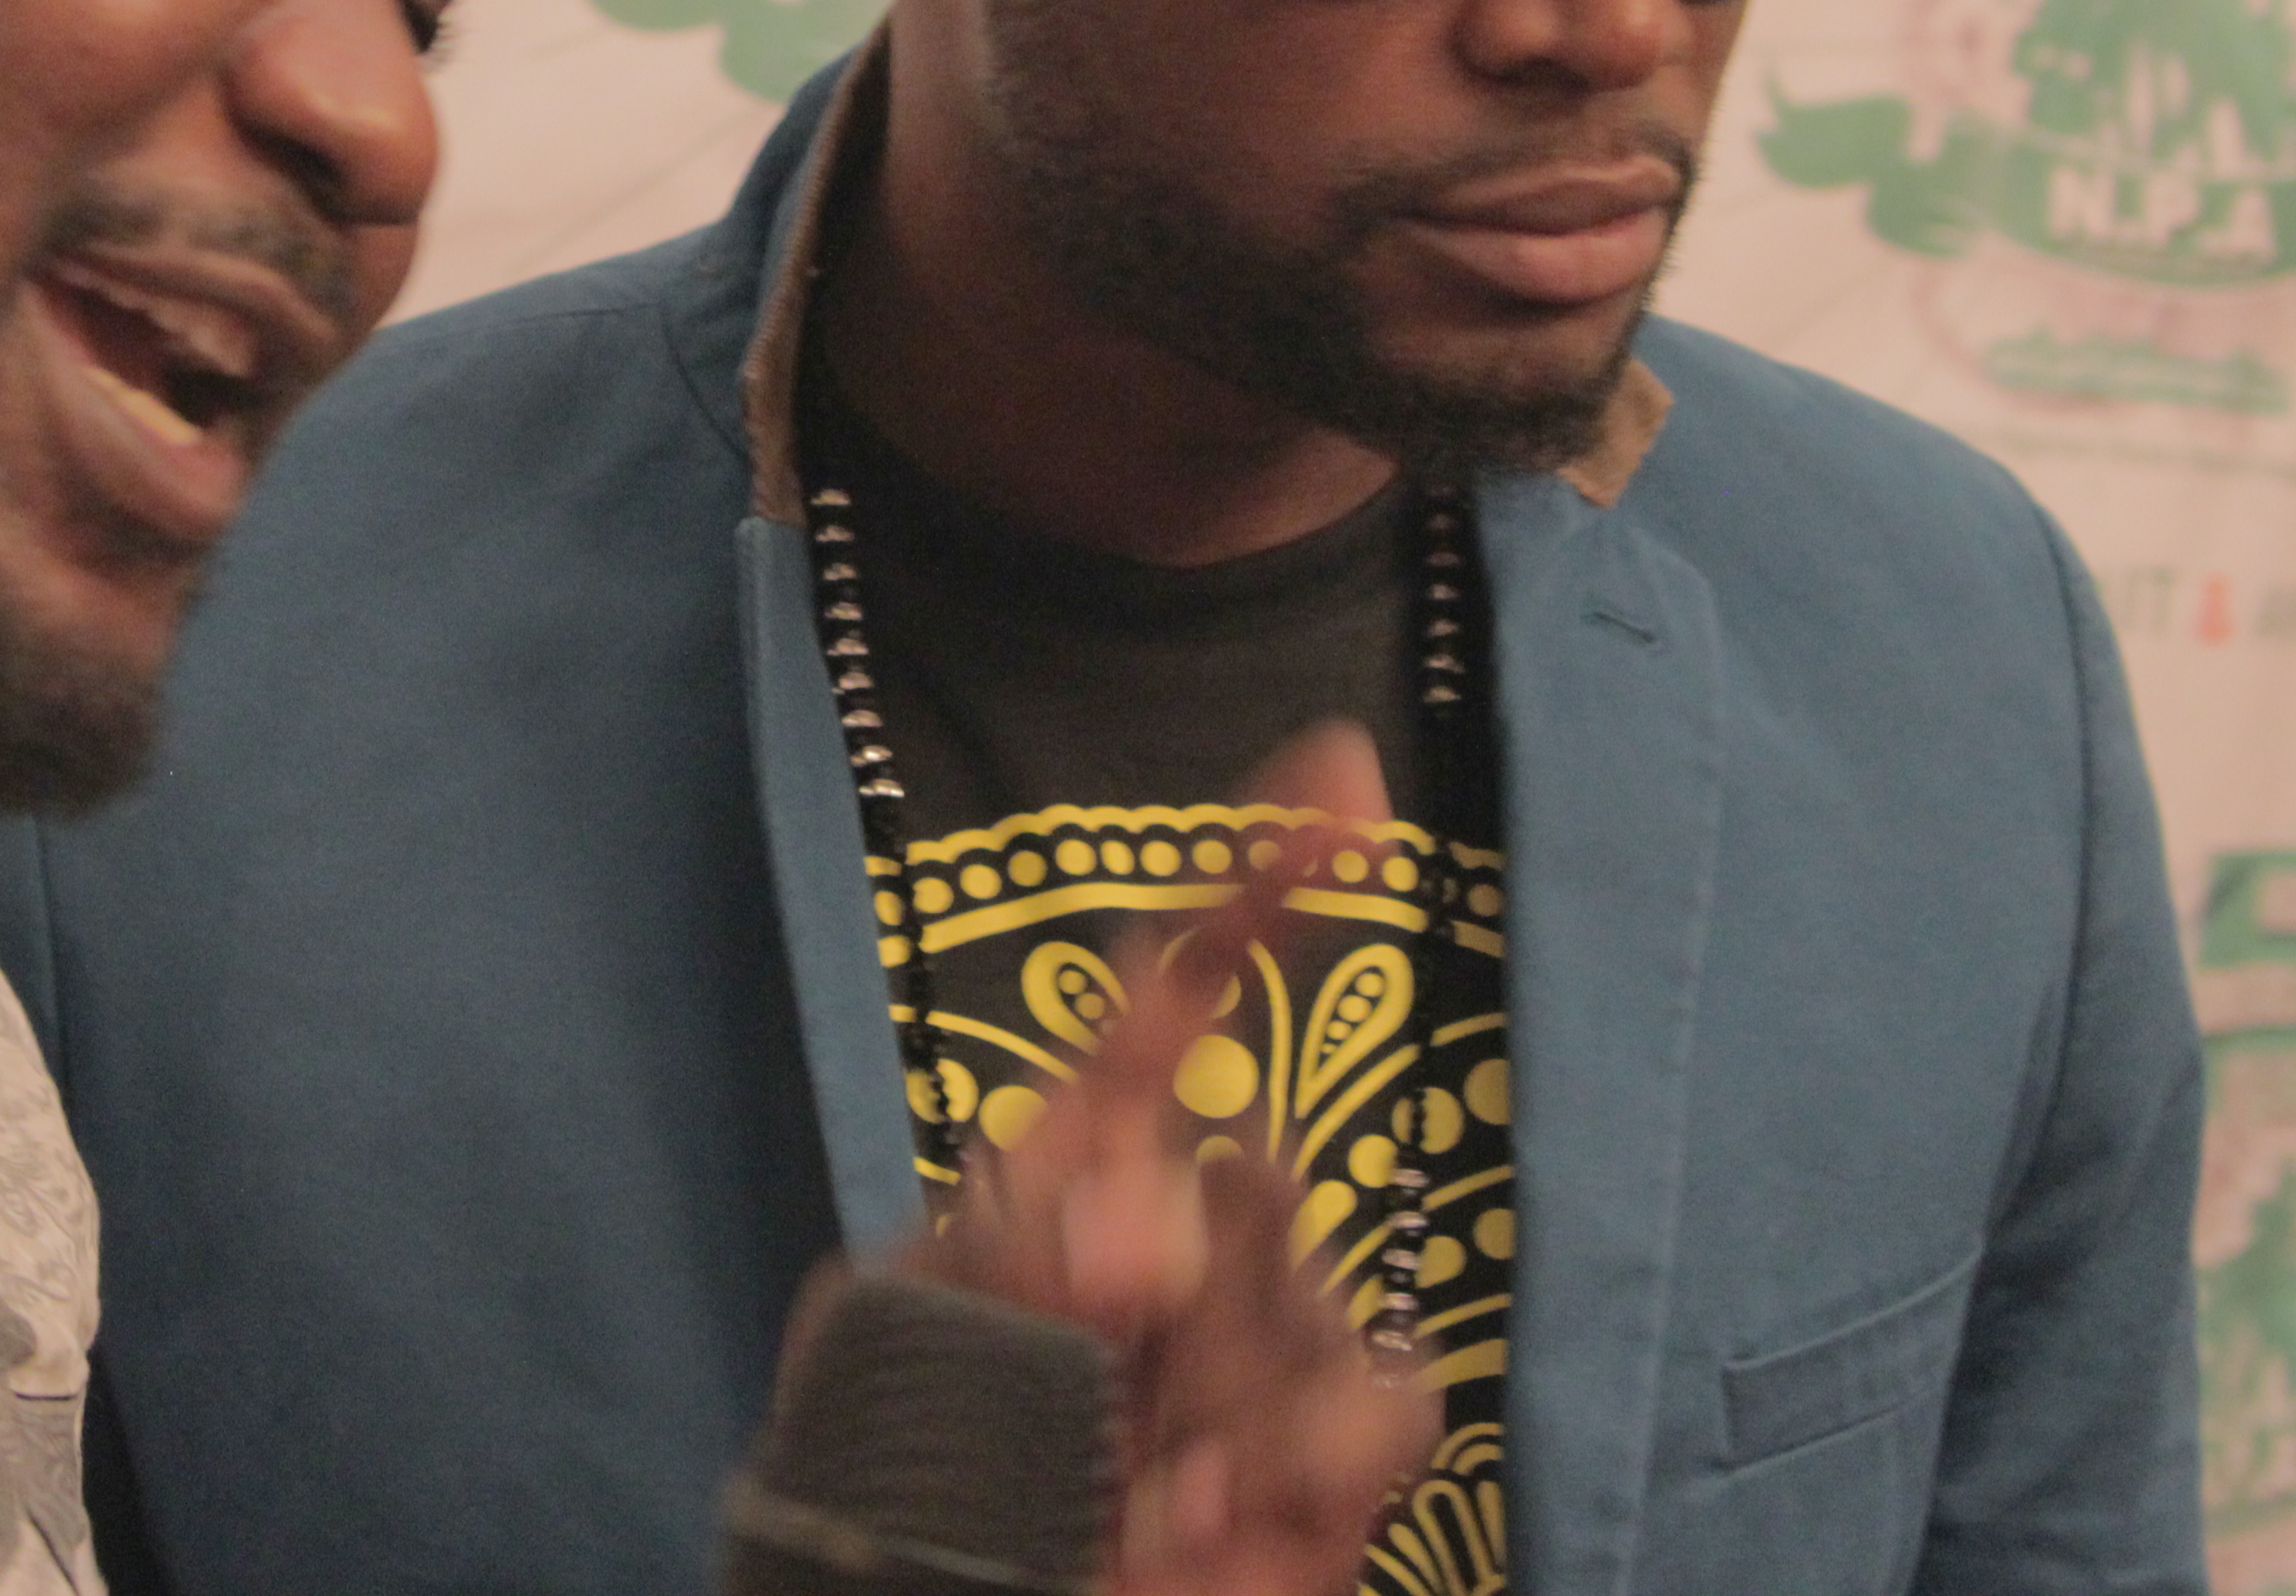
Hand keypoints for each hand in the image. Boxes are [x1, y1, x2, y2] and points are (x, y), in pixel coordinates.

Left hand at [920, 722, 1436, 1595]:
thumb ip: (1005, 1256)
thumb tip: (1139, 1235)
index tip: (1339, 783)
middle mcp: (1189, 1243)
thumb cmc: (907, 1472)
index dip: (1253, 887)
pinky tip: (1207, 1513)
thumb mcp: (910, 1337)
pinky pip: (1388, 1401)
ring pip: (1311, 1286)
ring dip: (1217, 1390)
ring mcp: (1267, 1352)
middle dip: (1166, 1265)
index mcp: (1078, 1171)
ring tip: (1134, 1482)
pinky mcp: (1331, 1463)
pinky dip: (1308, 1455)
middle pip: (1250, 1167)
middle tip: (1083, 1349)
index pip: (1173, 1003)